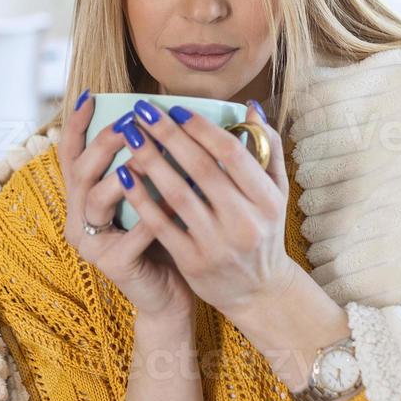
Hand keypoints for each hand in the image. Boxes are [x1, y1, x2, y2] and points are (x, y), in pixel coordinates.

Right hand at [58, 92, 195, 322]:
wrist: (170, 294)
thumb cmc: (165, 238)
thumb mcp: (151, 195)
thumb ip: (148, 162)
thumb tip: (163, 116)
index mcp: (84, 198)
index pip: (71, 155)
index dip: (76, 125)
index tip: (90, 95)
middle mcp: (80, 219)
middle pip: (81, 172)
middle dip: (104, 144)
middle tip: (129, 123)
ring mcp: (93, 244)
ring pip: (97, 200)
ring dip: (124, 174)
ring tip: (148, 153)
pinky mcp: (113, 265)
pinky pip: (132, 233)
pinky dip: (153, 212)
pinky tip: (176, 196)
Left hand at [113, 99, 303, 327]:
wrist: (259, 292)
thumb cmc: (264, 232)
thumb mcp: (277, 194)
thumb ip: (267, 152)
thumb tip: (252, 109)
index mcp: (268, 200)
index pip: (232, 153)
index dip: (201, 128)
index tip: (175, 109)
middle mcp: (245, 221)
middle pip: (201, 168)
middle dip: (168, 135)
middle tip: (142, 111)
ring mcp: (218, 244)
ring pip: (178, 194)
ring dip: (150, 161)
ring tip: (129, 136)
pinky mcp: (193, 262)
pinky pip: (161, 224)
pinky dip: (142, 198)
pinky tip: (124, 175)